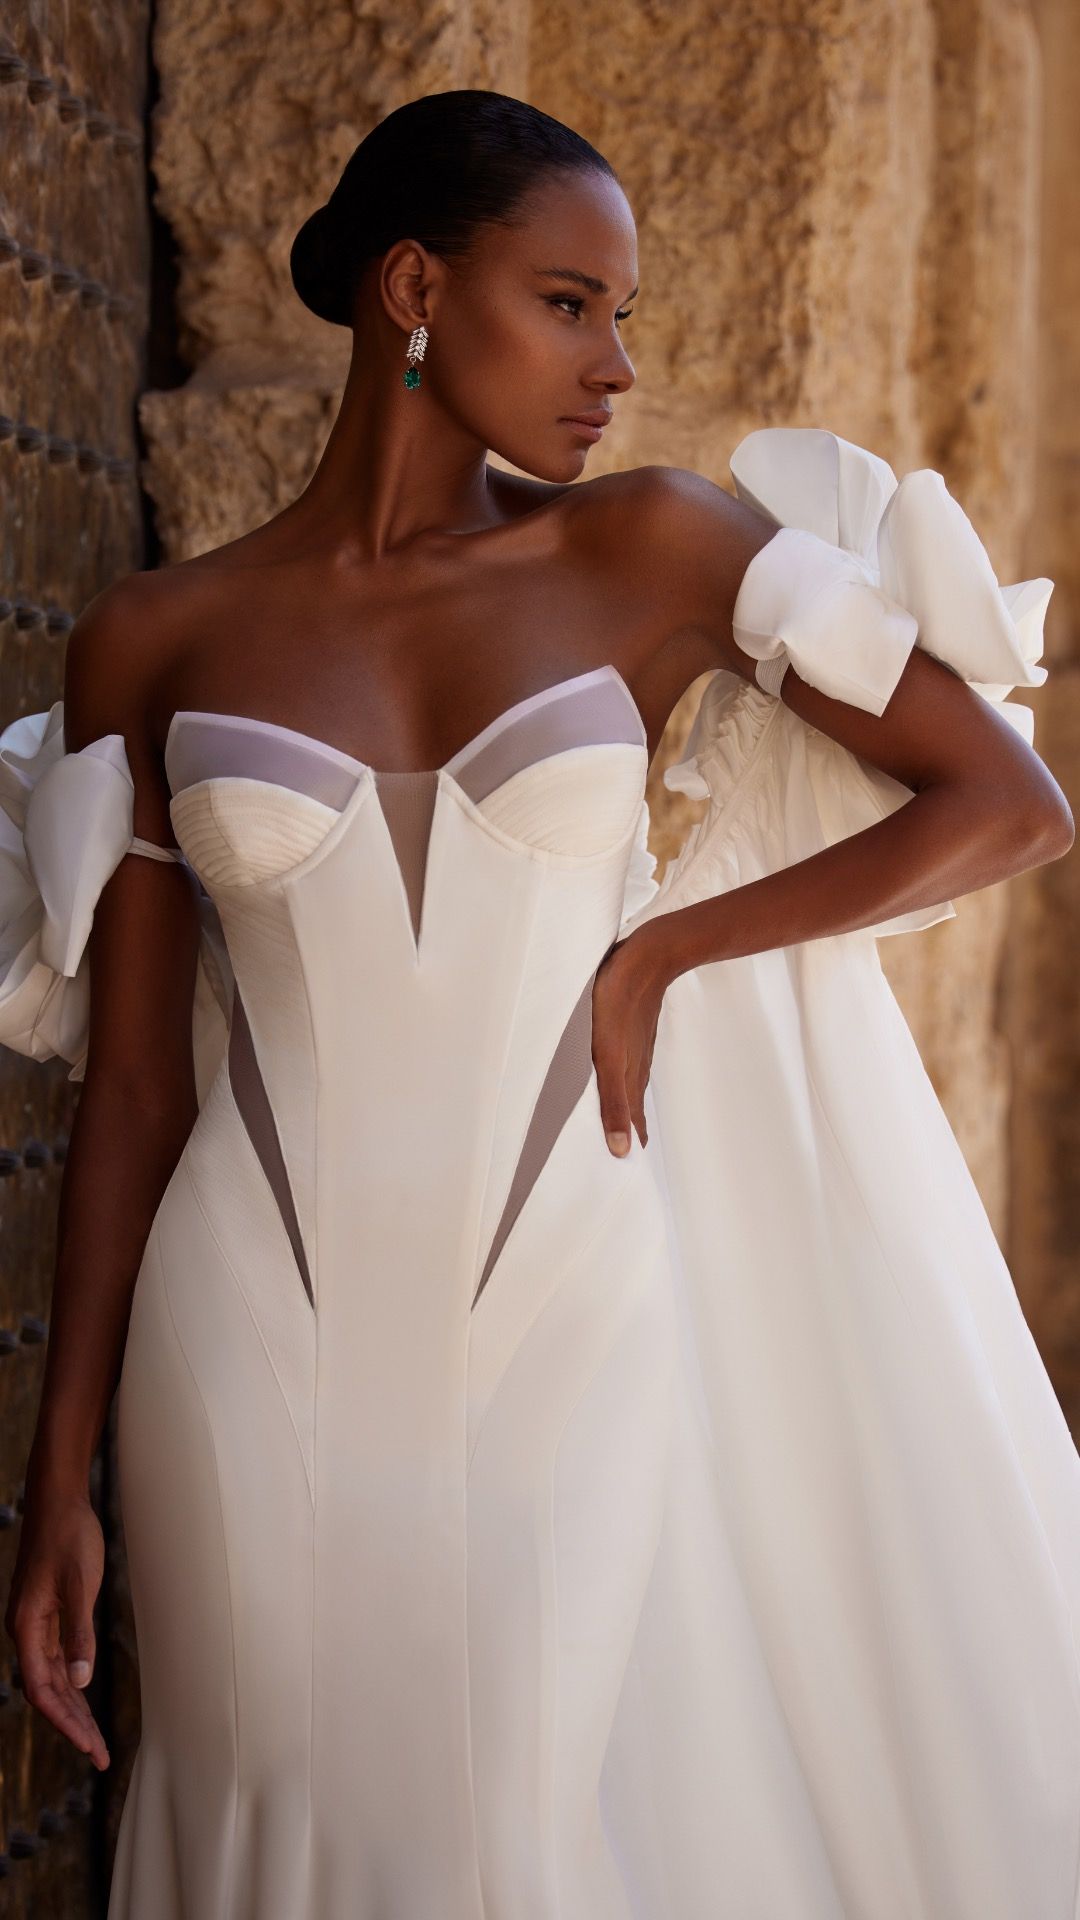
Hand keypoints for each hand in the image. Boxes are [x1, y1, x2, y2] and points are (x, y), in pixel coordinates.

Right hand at [5, 1486, 110, 1769]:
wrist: (58, 1500)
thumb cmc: (69, 1536)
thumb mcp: (80, 1583)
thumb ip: (78, 1633)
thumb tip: (80, 1681)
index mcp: (26, 1627)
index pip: (42, 1689)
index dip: (64, 1721)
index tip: (88, 1746)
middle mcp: (25, 1631)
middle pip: (47, 1692)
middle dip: (73, 1726)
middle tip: (100, 1756)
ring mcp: (34, 1624)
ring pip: (51, 1679)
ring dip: (73, 1709)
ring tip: (94, 1740)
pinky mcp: (46, 1615)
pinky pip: (55, 1660)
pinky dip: (70, 1684)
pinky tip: (84, 1699)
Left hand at [591, 921, 673, 1155]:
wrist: (650, 955)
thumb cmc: (622, 1000)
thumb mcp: (609, 1055)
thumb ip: (612, 1100)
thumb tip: (620, 1148)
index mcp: (629, 1079)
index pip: (631, 1125)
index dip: (629, 1148)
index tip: (629, 1179)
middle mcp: (634, 1067)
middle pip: (631, 1110)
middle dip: (627, 1135)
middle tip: (625, 1159)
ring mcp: (634, 1047)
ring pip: (629, 1088)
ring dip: (625, 1110)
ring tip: (623, 1129)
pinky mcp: (630, 1029)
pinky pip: (626, 1065)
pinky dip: (622, 1083)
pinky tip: (619, 1078)